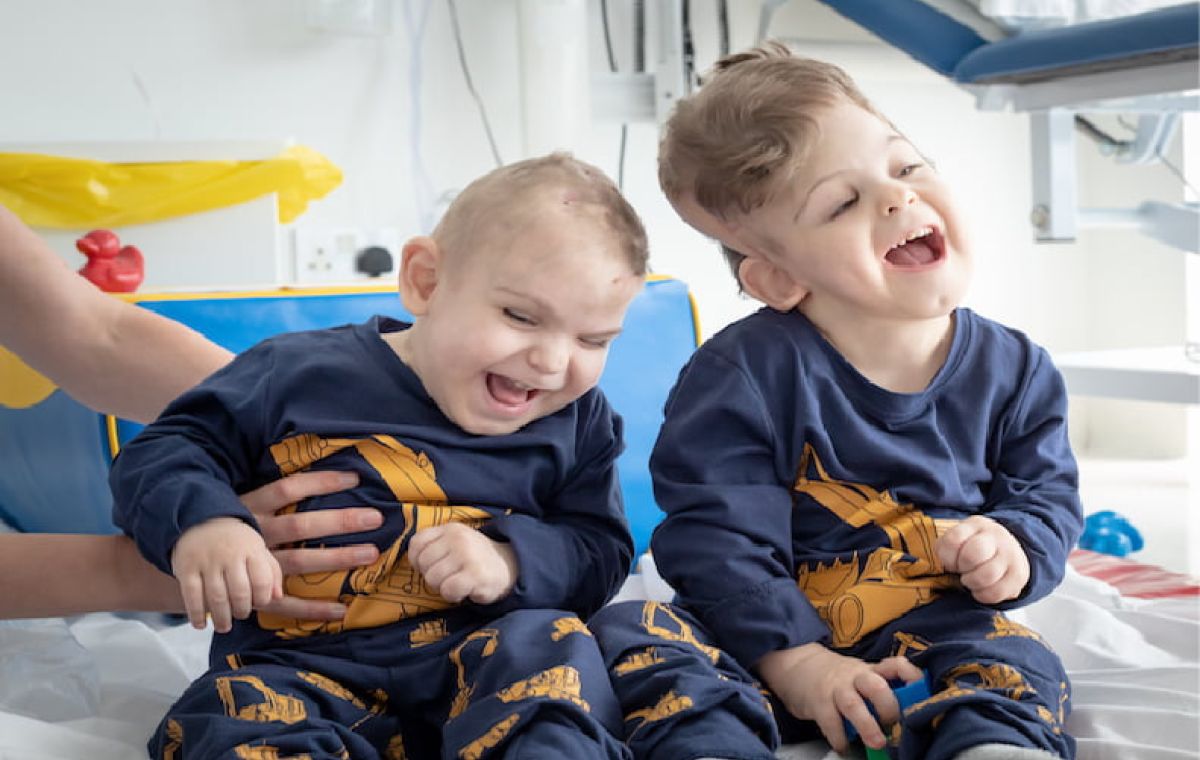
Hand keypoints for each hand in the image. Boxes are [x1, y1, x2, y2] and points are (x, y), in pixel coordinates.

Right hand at [171, 517, 281, 632]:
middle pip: (239, 592)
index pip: (262, 581)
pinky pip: (191, 596)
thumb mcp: (258, 549)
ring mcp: (207, 561)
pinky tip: (200, 624)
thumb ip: (271, 572)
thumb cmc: (236, 542)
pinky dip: (196, 614)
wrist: (201, 520)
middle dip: (242, 611)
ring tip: (223, 626)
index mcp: (251, 550)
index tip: (259, 603)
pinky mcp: (186, 568)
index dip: (263, 598)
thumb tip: (277, 597)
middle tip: (240, 615)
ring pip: (216, 597)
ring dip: (221, 618)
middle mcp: (229, 555)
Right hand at [239, 470, 382, 619]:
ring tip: (371, 554)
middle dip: (340, 521)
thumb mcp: (242, 503)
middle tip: (375, 518)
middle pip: (301, 525)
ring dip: (337, 558)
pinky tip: (342, 608)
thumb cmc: (227, 528)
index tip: (355, 478)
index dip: (321, 482)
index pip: (288, 489)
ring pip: (300, 561)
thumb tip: (320, 480)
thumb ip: (273, 496)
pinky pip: (287, 603)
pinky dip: (314, 608)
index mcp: (251, 508)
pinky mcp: (253, 596)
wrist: (184, 562)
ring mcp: (253, 568)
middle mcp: (255, 536)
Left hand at [408, 523, 518, 604]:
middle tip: (447, 578)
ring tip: (457, 583)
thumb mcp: (455, 542)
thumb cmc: (475, 557)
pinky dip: (453, 595)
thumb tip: (414, 562)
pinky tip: (464, 591)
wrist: (509, 565)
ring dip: (442, 588)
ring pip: (433, 578)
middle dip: (431, 576)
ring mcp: (467, 555)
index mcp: (450, 529)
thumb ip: (435, 545)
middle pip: (424, 563)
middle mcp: (458, 539)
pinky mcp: (476, 574)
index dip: (417, 560)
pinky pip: (449, 590)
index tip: (429, 566)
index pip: (417, 543)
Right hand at [757, 643, 923, 752]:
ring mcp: (835, 689)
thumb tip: (907, 718)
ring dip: (867, 726)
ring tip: (877, 743)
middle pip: (876, 686)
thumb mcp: (860, 676)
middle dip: (889, 707)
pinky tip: (844, 746)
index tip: (921, 694)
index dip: (911, 677)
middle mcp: (854, 677)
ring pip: (853, 704)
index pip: (895, 666)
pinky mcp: (818, 703)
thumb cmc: (837, 678)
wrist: (797, 666)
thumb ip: (880, 691)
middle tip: (894, 725)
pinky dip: (839, 738)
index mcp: (870, 670)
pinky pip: (830, 722)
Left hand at [936, 515, 1029, 603]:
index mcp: (975, 525)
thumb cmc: (973, 547)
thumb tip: (947, 566)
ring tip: (970, 580)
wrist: (1007, 550)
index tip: (951, 562)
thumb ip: (946, 548)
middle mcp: (996, 536)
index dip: (947, 557)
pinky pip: (997, 592)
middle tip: (962, 570)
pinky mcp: (1019, 574)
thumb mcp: (958, 540)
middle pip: (972, 555)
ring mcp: (1010, 554)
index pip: (953, 540)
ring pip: (987, 575)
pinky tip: (980, 589)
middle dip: (962, 567)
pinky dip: (983, 595)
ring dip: (972, 583)